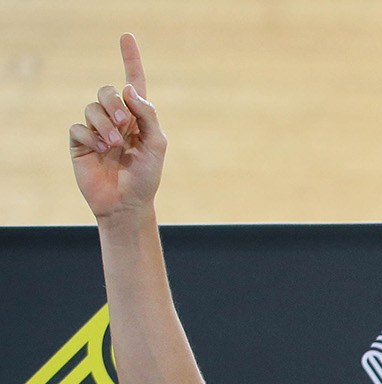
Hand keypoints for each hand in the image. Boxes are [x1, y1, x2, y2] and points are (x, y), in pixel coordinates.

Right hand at [71, 34, 165, 220]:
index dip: (130, 59)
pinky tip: (99, 150)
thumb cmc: (146, 176)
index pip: (132, 82)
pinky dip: (91, 136)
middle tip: (125, 124)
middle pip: (108, 91)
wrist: (128, 203)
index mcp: (137, 117)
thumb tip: (129, 88)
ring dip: (105, 124)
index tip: (127, 36)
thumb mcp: (156, 145)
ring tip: (114, 145)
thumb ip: (148, 115)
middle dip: (115, 103)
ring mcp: (96, 129)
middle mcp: (116, 119)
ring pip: (92, 108)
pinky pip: (79, 127)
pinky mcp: (80, 142)